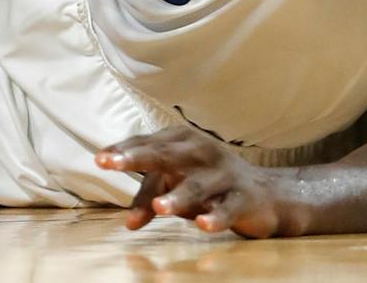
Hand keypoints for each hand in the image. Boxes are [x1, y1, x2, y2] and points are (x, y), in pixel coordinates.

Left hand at [95, 126, 290, 237]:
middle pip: (168, 155)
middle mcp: (203, 152)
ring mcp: (225, 175)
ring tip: (160, 208)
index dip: (124, 150)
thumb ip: (150, 198)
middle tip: (113, 163)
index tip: (100, 158)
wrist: (266, 194)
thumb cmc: (211, 184)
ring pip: (198, 186)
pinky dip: (216, 217)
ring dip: (179, 197)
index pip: (149, 143)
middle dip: (140, 158)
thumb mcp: (178, 185)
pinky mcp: (243, 199)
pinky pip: (227, 209)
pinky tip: (203, 224)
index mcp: (184, 141)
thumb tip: (128, 223)